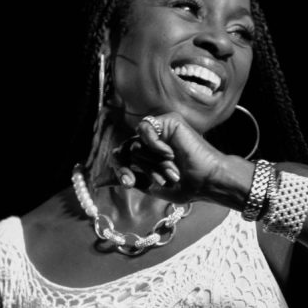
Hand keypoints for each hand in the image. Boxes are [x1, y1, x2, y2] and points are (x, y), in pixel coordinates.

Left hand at [111, 112, 232, 203]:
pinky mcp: (168, 121)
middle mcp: (151, 142)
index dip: (122, 170)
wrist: (207, 181)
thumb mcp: (151, 186)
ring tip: (170, 169)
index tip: (129, 184)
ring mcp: (159, 131)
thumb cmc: (186, 186)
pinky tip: (169, 154)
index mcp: (147, 156)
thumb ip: (130, 178)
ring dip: (151, 161)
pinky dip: (154, 145)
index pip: (121, 158)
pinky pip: (145, 128)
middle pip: (125, 150)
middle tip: (159, 179)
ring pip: (135, 143)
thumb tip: (100, 180)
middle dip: (141, 169)